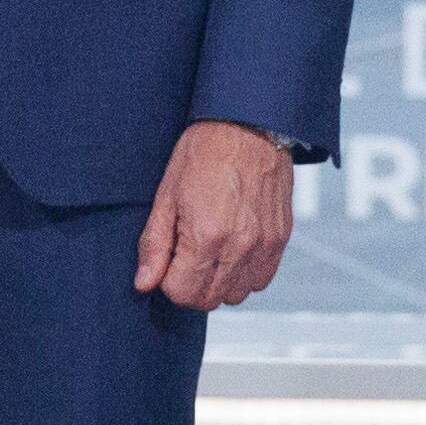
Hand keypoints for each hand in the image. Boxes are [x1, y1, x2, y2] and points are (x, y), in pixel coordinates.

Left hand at [135, 122, 291, 310]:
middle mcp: (240, 246)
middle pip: (209, 300)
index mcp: (207, 236)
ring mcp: (264, 245)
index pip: (182, 294)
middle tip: (186, 255)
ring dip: (219, 282)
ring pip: (237, 295)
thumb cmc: (205, 151)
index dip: (169, 280)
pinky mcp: (280, 239)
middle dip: (191, 285)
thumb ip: (154, 244)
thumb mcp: (167, 195)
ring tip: (211, 250)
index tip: (169, 260)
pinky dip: (244, 273)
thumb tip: (144, 282)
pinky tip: (233, 248)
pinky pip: (261, 279)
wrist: (249, 124)